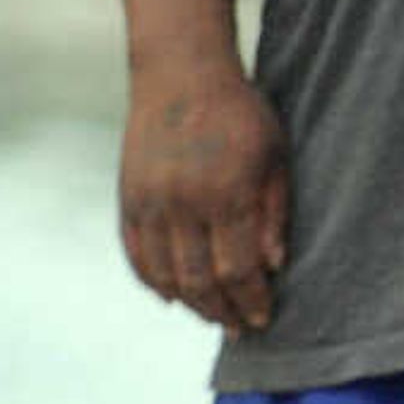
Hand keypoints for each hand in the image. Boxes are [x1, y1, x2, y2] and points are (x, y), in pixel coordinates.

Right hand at [118, 57, 288, 331]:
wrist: (181, 74)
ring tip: (213, 316)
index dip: (251, 299)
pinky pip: (138, 256)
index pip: (239, 267)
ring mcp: (150, 203)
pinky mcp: (128, 199)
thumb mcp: (275, 155)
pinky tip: (173, 297)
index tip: (263, 318)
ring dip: (190, 304)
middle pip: (200, 280)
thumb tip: (273, 266)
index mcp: (228, 192)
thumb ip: (274, 212)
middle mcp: (184, 203)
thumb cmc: (242, 113)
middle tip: (241, 329)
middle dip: (223, 311)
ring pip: (166, 275)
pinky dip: (154, 282)